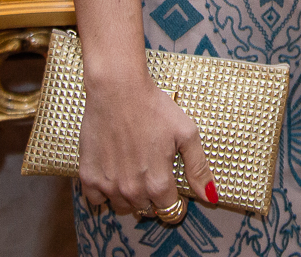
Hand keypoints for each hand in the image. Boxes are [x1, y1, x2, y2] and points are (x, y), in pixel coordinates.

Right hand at [76, 72, 214, 216]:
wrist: (117, 89)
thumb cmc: (154, 107)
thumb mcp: (186, 133)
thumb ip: (198, 168)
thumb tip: (212, 197)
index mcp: (158, 184)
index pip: (170, 211)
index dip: (175, 201)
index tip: (172, 188)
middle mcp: (132, 190)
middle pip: (146, 210)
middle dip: (152, 197)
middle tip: (151, 171)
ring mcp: (108, 185)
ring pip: (123, 207)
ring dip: (130, 196)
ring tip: (133, 170)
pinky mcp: (88, 176)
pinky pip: (96, 199)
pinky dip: (104, 191)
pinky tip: (112, 172)